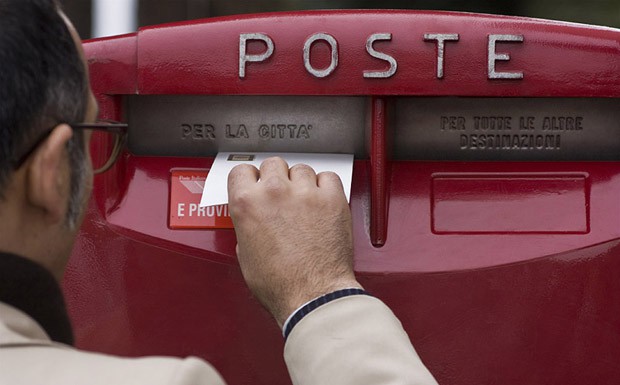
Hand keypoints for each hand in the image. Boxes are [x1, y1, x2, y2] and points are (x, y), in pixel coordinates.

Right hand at [228, 157, 361, 325]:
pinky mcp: (332, 199)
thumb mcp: (245, 255)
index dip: (250, 179)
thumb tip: (253, 220)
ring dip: (301, 182)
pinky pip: (328, 177)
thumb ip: (247, 227)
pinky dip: (326, 186)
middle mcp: (275, 192)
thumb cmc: (280, 284)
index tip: (256, 184)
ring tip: (304, 202)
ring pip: (301, 169)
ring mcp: (305, 193)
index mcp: (247, 203)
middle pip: (273, 164)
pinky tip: (322, 200)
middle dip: (276, 178)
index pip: (242, 170)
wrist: (312, 296)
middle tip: (282, 195)